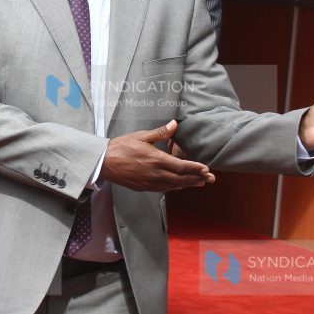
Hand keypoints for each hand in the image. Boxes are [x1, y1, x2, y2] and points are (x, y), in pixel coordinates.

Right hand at [100, 120, 215, 191]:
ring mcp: (150, 183)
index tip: (206, 169)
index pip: (182, 166)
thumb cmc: (122, 147)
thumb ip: (160, 133)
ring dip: (187, 184)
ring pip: (174, 186)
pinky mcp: (144, 187)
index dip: (195, 168)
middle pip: (181, 179)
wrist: (104, 162)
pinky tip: (178, 185)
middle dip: (196, 178)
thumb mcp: (141, 136)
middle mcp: (156, 174)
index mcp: (157, 160)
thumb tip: (175, 124)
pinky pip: (163, 189)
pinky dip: (174, 187)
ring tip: (198, 182)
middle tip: (209, 179)